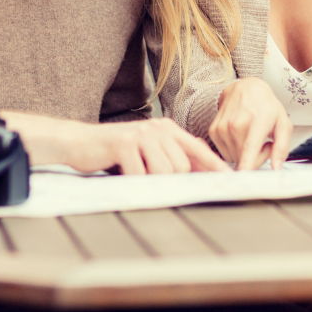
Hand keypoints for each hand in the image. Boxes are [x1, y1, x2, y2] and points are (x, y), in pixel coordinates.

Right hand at [0, 111, 227, 174]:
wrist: (81, 142)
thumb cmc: (116, 153)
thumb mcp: (147, 153)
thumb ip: (171, 159)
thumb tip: (199, 176)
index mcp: (166, 129)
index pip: (197, 149)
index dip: (214, 166)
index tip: (230, 181)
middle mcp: (157, 128)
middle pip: (181, 166)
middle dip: (170, 181)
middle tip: (150, 180)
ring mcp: (141, 134)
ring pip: (164, 171)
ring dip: (150, 182)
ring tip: (134, 175)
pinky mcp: (124, 143)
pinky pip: (140, 175)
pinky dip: (134, 183)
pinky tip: (124, 176)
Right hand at [209, 77, 291, 170]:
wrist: (245, 88)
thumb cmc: (266, 106)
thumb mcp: (282, 122)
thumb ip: (282, 146)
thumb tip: (277, 168)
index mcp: (257, 121)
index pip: (249, 149)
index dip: (247, 167)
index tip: (243, 180)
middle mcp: (236, 124)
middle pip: (244, 160)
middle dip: (256, 159)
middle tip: (263, 144)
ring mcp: (222, 128)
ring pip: (234, 158)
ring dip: (244, 154)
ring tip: (250, 138)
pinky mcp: (213, 131)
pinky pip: (225, 153)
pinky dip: (234, 149)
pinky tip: (240, 136)